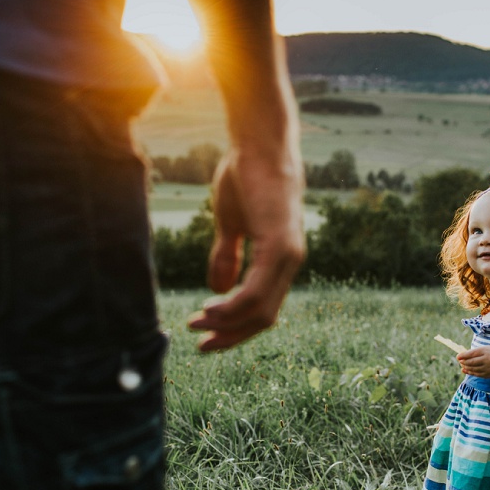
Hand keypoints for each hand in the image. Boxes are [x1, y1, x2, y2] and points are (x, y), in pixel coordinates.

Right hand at [187, 143, 304, 350]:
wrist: (259, 144)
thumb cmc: (247, 176)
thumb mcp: (233, 223)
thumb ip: (228, 256)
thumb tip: (218, 290)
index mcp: (280, 259)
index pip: (263, 307)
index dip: (235, 326)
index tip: (205, 334)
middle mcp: (290, 262)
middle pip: (264, 317)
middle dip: (231, 335)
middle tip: (201, 345)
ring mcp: (288, 255)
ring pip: (261, 309)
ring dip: (228, 323)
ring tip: (199, 324)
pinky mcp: (279, 245)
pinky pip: (257, 290)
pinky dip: (234, 307)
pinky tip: (211, 309)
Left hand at [457, 346, 489, 378]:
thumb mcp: (484, 349)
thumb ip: (474, 351)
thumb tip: (461, 356)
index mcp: (486, 351)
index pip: (472, 353)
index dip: (464, 355)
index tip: (458, 356)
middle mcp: (487, 360)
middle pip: (472, 362)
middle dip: (464, 362)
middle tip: (460, 361)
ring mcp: (487, 368)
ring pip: (473, 369)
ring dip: (466, 367)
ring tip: (462, 364)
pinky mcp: (487, 375)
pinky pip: (476, 374)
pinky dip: (469, 372)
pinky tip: (465, 369)